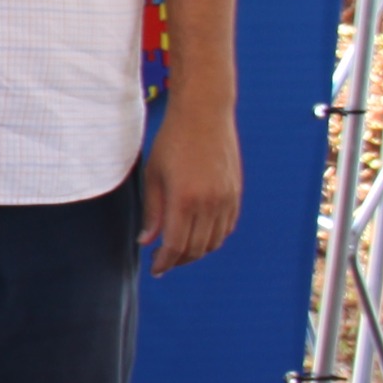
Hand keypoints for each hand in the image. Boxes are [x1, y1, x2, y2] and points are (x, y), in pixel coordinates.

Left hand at [140, 93, 242, 271]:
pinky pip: (227, 227)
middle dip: (179, 260)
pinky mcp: (236, 193)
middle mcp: (210, 203)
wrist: (205, 114)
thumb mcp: (153, 175)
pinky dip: (213, 237)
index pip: (176, 245)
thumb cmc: (172, 141)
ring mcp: (227, 199)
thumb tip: (147, 241)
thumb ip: (152, 211)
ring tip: (179, 249)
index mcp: (185, 199)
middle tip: (164, 261)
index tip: (156, 269)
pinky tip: (198, 235)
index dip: (165, 262)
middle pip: (196, 248)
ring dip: (196, 251)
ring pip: (214, 241)